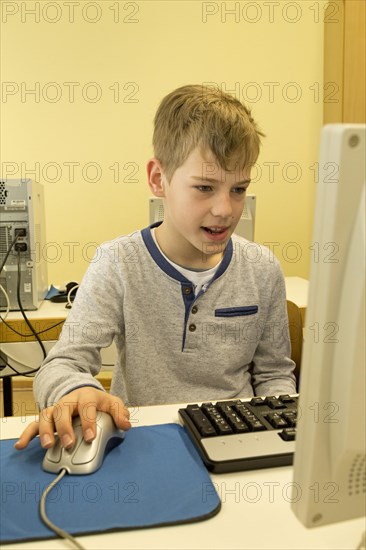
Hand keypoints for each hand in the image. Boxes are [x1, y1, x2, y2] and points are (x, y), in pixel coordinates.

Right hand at [14, 387, 130, 450]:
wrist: (80, 391)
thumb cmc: (96, 401)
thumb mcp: (111, 403)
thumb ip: (120, 412)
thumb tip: (126, 424)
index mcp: (86, 397)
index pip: (87, 406)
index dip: (88, 421)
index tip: (90, 437)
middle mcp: (68, 401)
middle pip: (63, 410)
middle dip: (65, 427)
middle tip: (69, 443)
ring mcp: (56, 409)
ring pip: (46, 416)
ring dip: (45, 430)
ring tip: (47, 445)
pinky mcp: (47, 417)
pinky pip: (34, 424)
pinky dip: (27, 434)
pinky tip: (21, 445)